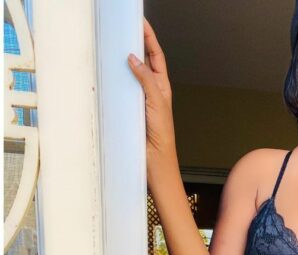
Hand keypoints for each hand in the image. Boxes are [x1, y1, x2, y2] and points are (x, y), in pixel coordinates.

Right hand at [127, 17, 176, 162]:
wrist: (155, 159)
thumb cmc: (161, 135)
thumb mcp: (157, 102)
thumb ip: (146, 79)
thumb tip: (134, 57)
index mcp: (161, 86)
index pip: (155, 56)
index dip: (149, 38)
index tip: (140, 22)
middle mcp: (150, 90)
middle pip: (141, 61)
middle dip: (134, 43)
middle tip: (123, 28)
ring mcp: (137, 98)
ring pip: (129, 73)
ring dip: (121, 60)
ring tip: (113, 43)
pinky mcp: (127, 108)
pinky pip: (119, 88)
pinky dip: (113, 78)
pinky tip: (106, 71)